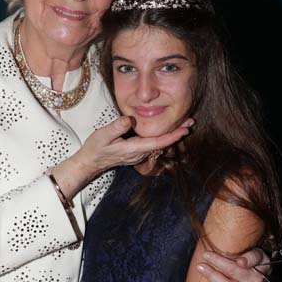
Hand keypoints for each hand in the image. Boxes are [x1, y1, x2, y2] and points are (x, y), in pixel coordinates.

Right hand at [72, 115, 192, 178]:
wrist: (90, 162)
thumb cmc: (95, 148)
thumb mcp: (102, 135)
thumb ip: (117, 127)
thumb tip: (130, 119)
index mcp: (133, 149)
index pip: (157, 143)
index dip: (172, 136)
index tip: (185, 130)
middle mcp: (139, 154)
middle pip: (163, 144)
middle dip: (177, 134)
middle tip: (191, 121)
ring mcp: (139, 155)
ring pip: (160, 145)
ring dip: (173, 135)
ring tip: (185, 123)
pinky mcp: (138, 153)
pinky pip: (154, 146)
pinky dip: (164, 138)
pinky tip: (170, 130)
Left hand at [195, 248, 269, 281]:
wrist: (260, 272)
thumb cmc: (253, 261)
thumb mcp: (258, 254)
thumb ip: (251, 256)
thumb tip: (241, 262)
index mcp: (254, 275)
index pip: (238, 268)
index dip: (223, 262)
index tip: (212, 256)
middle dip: (213, 275)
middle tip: (200, 266)